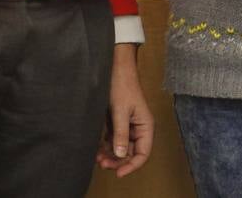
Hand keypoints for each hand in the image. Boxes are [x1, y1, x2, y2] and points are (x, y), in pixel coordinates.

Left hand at [97, 44, 153, 177]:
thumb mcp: (120, 112)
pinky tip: (96, 149)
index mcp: (145, 126)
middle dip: (117, 161)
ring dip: (110, 155)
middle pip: (131, 153)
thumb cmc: (122, 87)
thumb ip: (120, 134)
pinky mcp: (117, 123)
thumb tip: (119, 155)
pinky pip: (112, 140)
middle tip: (103, 164)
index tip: (118, 173)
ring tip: (97, 158)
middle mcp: (138, 128)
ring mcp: (127, 126)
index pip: (143, 153)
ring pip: (120, 148)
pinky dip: (105, 146)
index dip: (132, 165)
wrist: (115, 69)